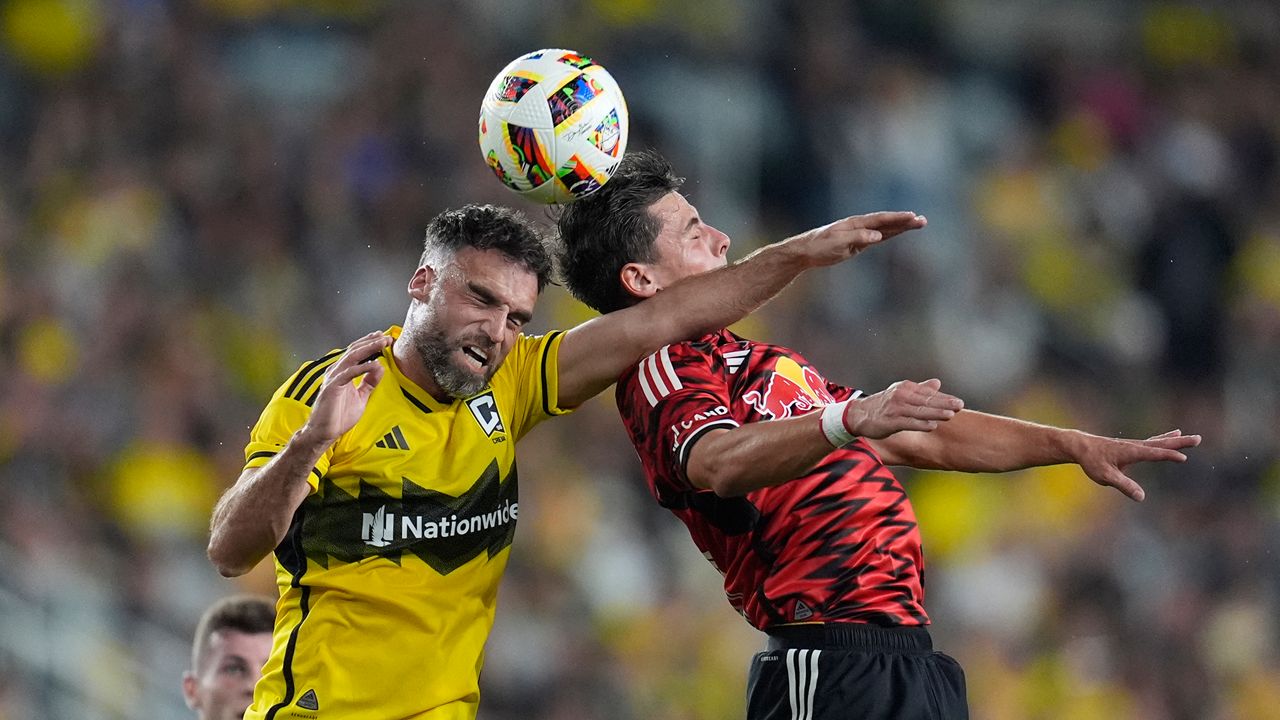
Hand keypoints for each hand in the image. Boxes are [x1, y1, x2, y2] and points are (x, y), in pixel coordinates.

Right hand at [299, 331, 392, 444]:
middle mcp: (336, 372)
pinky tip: (374, 364)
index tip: (383, 338)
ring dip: (368, 349)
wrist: (324, 432)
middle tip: (385, 337)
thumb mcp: (360, 397)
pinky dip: (362, 367)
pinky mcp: (332, 387)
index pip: (356, 353)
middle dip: (371, 342)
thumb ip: (369, 382)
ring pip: (352, 357)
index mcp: (342, 373)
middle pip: (354, 351)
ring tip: (381, 343)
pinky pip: (349, 373)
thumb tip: (380, 368)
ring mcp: (333, 378)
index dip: (369, 344)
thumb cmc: (338, 416)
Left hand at [788, 211, 926, 267]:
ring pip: (884, 229)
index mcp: (855, 223)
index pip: (880, 220)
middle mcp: (859, 226)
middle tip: (923, 221)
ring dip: (900, 227)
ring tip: (918, 223)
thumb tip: (877, 236)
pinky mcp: (857, 243)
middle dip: (905, 221)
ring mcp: (859, 234)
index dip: (897, 218)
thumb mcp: (837, 243)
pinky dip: (890, 234)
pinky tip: (899, 232)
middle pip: (886, 222)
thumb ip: (857, 238)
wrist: (804, 251)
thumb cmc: (818, 246)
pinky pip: (878, 237)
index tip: (912, 217)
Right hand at [844, 379, 962, 438]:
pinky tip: (931, 425)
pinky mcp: (890, 421)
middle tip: (959, 405)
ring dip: (935, 412)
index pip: (929, 393)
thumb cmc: (883, 405)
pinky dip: (920, 424)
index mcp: (906, 388)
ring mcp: (895, 409)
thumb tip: (937, 383)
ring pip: (919, 411)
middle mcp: (901, 396)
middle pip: (926, 400)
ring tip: (950, 415)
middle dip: (944, 403)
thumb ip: (920, 389)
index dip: (944, 398)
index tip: (959, 402)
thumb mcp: (902, 393)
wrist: (859, 415)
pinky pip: (908, 422)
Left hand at [1070, 429, 1201, 501]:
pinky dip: (1163, 439)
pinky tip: (1170, 435)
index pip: (1154, 454)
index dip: (1168, 456)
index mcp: (1132, 452)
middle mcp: (1136, 446)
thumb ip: (1124, 486)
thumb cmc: (1092, 461)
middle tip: (1198, 439)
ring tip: (1190, 437)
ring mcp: (1134, 445)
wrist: (1080, 446)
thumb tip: (1141, 497)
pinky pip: (1152, 442)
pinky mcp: (1132, 446)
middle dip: (1179, 443)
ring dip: (1175, 439)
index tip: (1183, 458)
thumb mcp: (1106, 477)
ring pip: (1159, 441)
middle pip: (1161, 444)